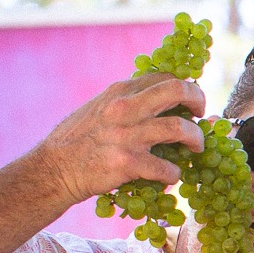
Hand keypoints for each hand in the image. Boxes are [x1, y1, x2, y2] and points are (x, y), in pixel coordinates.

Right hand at [15, 72, 206, 207]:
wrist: (52, 169)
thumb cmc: (78, 141)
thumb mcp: (101, 109)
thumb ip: (129, 104)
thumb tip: (164, 104)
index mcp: (120, 91)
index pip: (164, 77)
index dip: (185, 88)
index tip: (190, 103)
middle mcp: (124, 108)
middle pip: (177, 90)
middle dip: (198, 100)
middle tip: (201, 115)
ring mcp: (126, 135)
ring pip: (180, 128)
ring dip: (196, 139)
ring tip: (196, 148)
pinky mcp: (127, 163)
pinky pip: (167, 167)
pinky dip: (174, 173)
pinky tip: (170, 175)